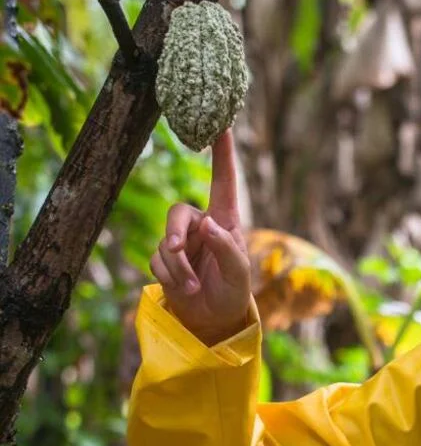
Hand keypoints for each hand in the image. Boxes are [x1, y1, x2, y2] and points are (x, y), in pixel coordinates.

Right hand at [150, 129, 251, 346]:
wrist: (212, 320)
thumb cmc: (233, 292)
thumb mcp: (239, 274)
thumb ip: (227, 249)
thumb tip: (207, 225)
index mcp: (225, 222)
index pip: (223, 182)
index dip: (222, 155)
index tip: (221, 125)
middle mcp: (201, 226)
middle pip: (177, 213)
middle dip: (174, 233)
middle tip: (175, 250)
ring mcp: (181, 242)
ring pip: (164, 242)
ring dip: (177, 267)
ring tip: (192, 287)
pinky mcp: (164, 260)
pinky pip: (156, 261)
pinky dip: (169, 277)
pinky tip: (184, 290)